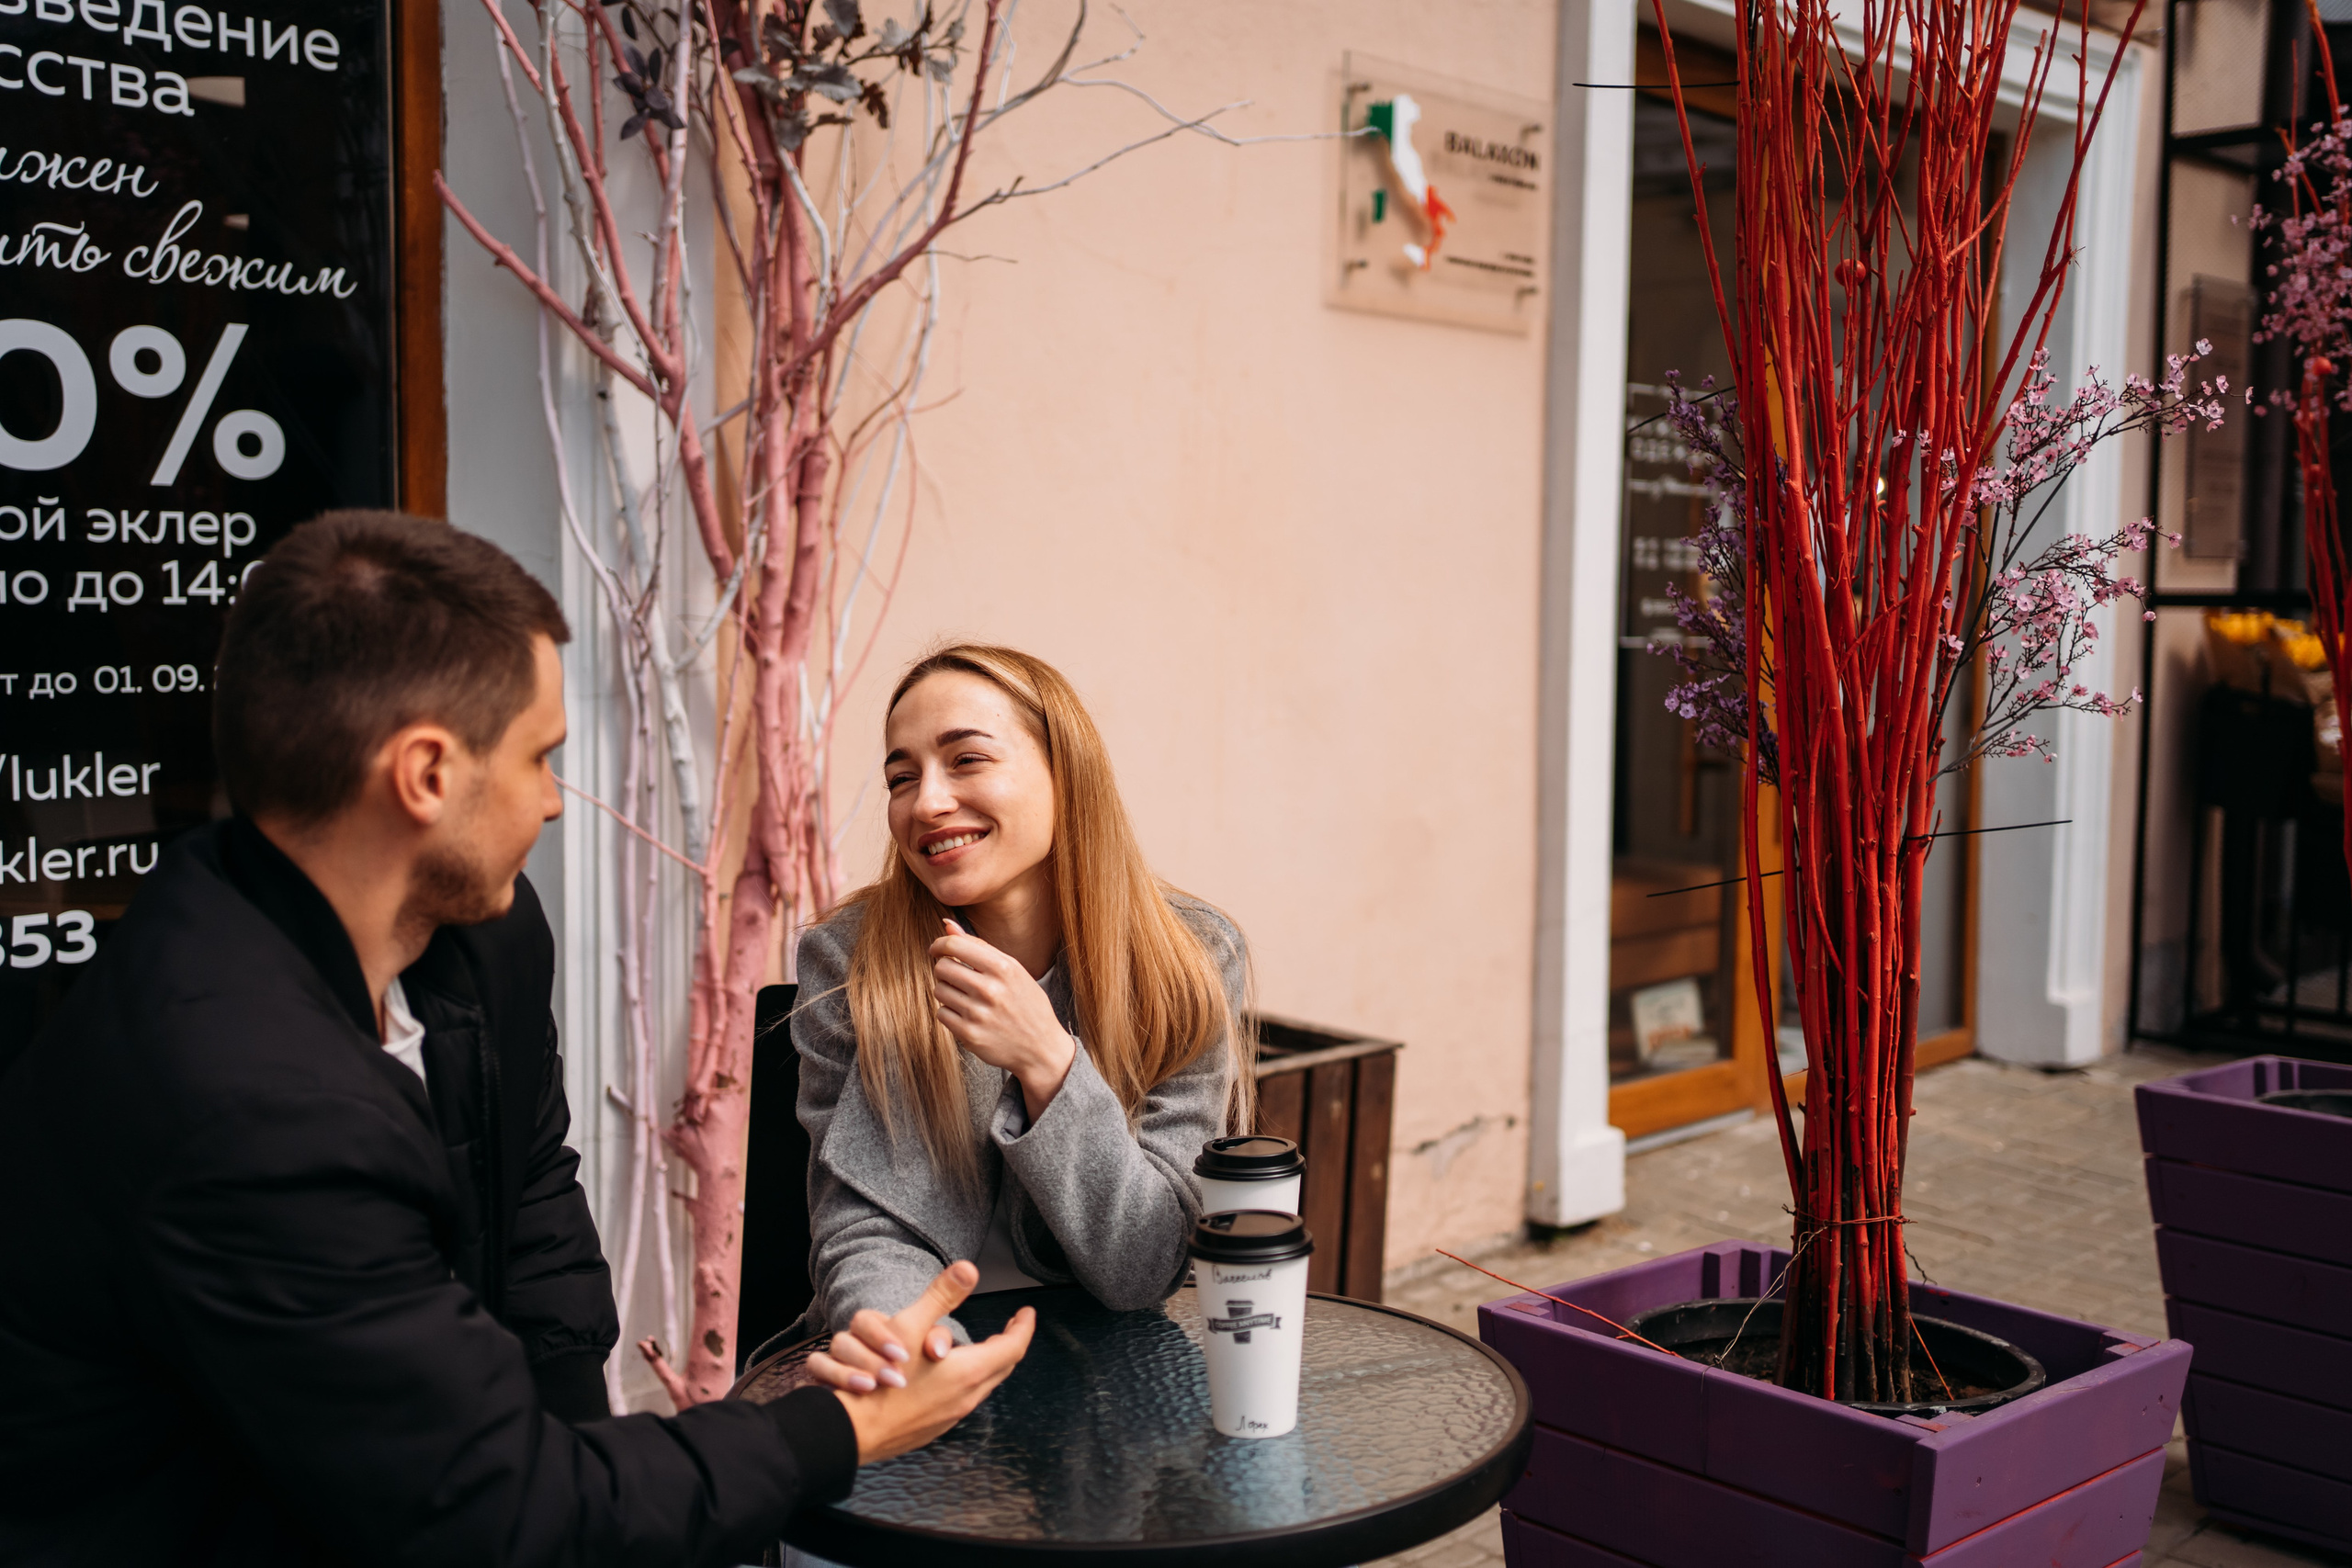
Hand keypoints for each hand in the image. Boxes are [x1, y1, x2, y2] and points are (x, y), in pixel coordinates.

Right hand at [828, 1260, 1035, 1464]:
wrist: (850, 1432)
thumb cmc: (878, 1381)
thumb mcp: (909, 1327)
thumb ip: (941, 1296)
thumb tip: (968, 1269)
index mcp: (968, 1372)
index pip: (1011, 1347)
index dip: (1022, 1327)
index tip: (1026, 1314)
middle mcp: (965, 1398)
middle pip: (1000, 1367)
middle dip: (1007, 1345)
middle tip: (1010, 1330)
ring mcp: (949, 1416)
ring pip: (980, 1385)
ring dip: (984, 1365)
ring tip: (981, 1350)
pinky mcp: (931, 1428)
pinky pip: (959, 1400)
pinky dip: (963, 1382)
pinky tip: (948, 1376)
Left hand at [931, 921, 1075, 1119]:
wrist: (1041, 1047)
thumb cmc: (1026, 1002)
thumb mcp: (1012, 969)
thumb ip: (979, 946)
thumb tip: (946, 924)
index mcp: (1003, 967)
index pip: (954, 945)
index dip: (939, 945)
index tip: (936, 950)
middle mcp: (990, 989)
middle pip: (942, 967)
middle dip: (945, 969)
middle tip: (957, 977)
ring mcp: (978, 1014)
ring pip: (939, 990)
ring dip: (947, 991)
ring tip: (965, 997)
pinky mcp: (969, 1035)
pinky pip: (941, 1013)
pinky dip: (949, 1012)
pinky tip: (966, 1014)